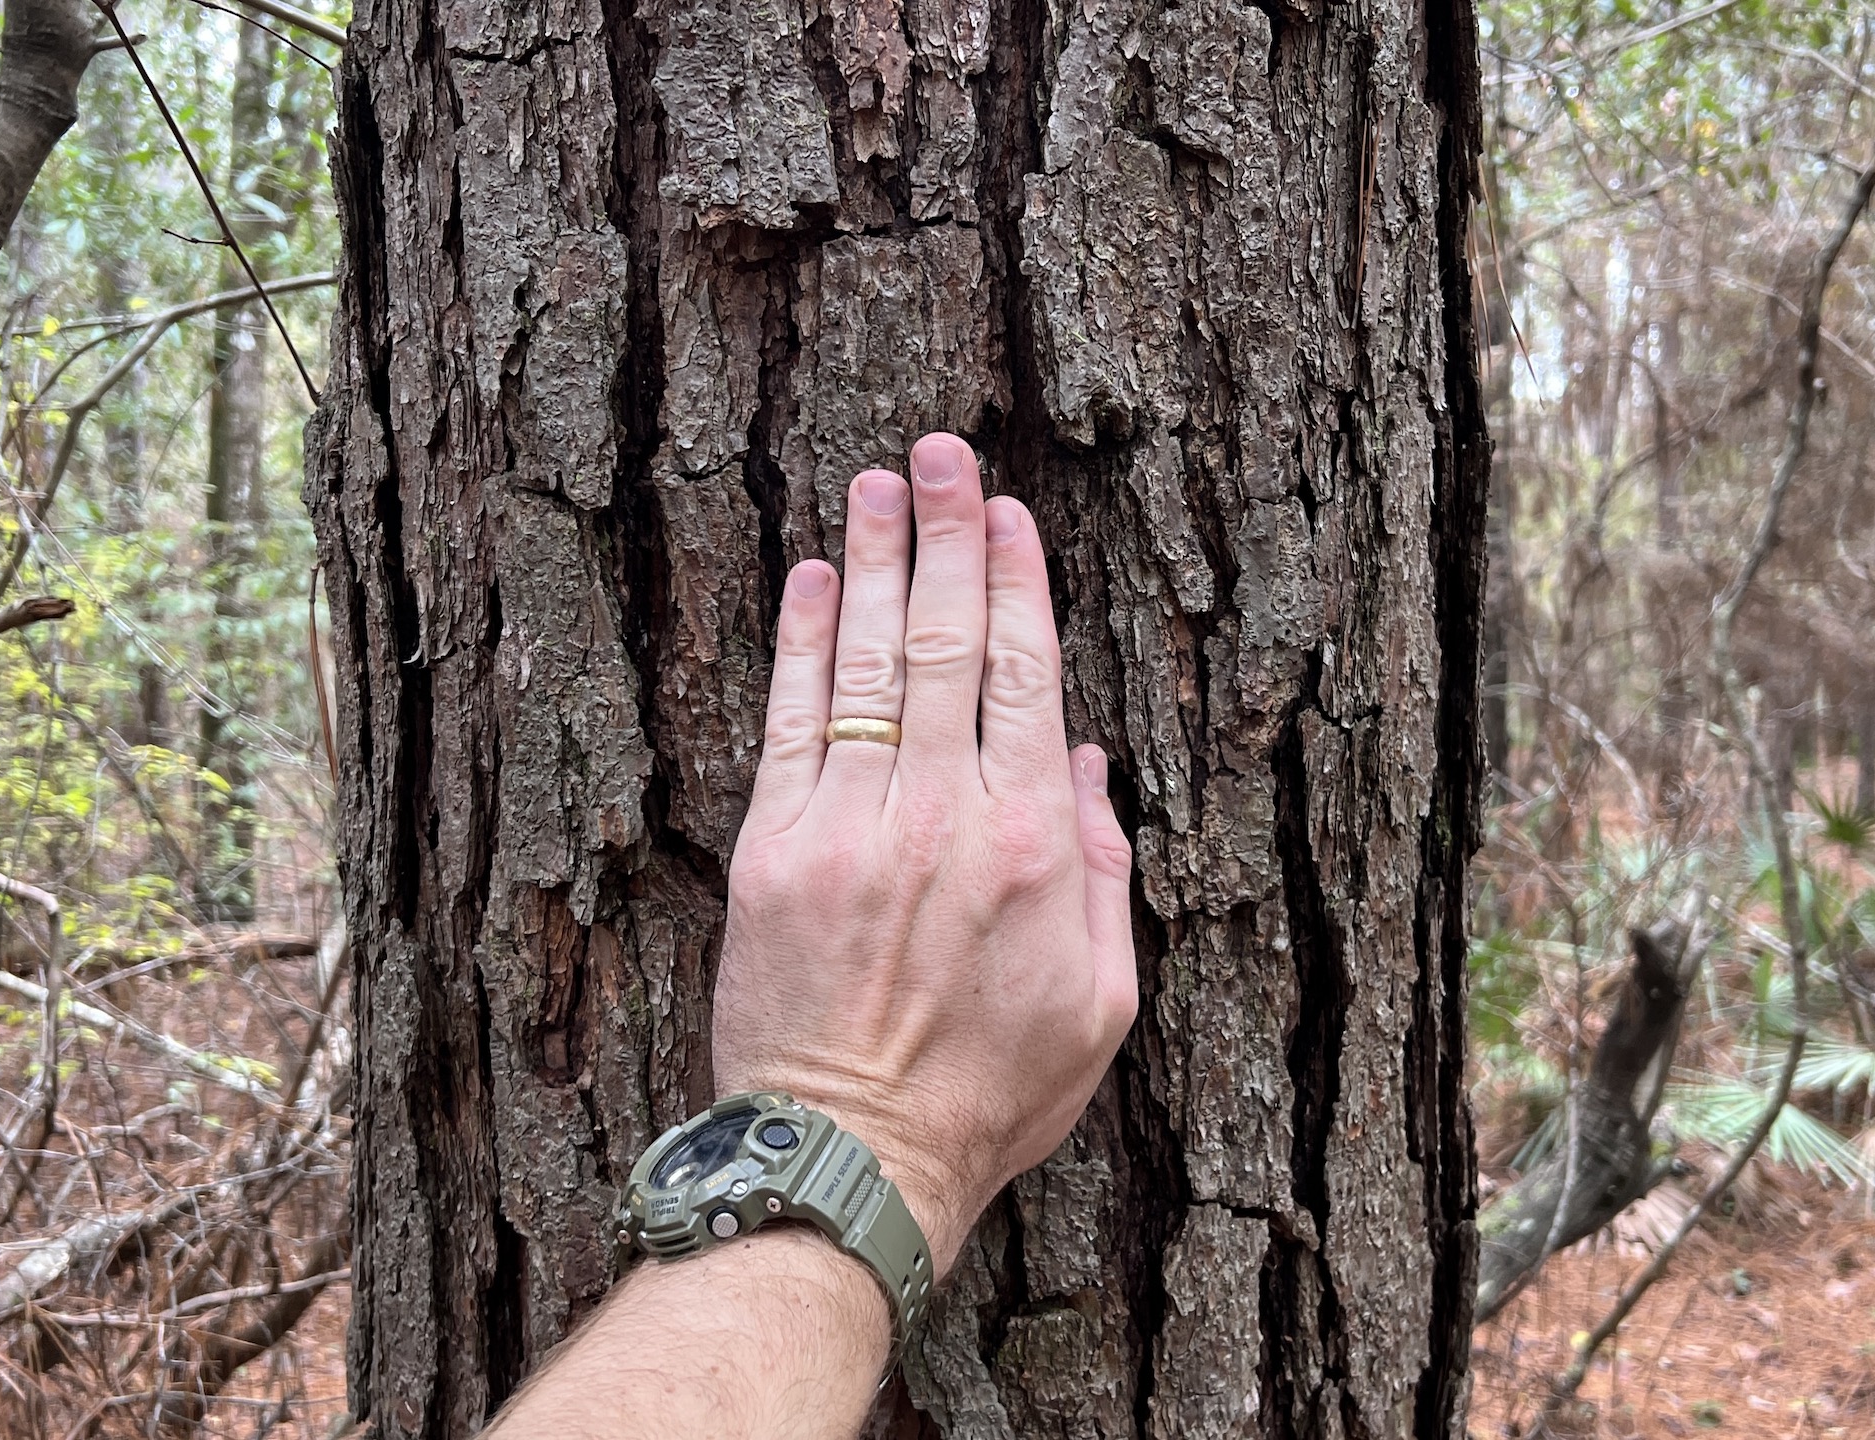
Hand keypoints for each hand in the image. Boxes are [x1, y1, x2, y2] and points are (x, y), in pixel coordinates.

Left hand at [712, 433, 1138, 1269]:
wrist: (848, 1158)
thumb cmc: (988, 1094)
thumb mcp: (1100, 1002)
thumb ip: (1102, 872)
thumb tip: (1089, 761)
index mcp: (1034, 846)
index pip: (1027, 676)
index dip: (1018, 581)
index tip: (1009, 511)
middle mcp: (943, 815)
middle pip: (947, 641)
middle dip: (948, 535)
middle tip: (941, 450)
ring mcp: (849, 826)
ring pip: (865, 661)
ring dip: (874, 559)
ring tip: (877, 479)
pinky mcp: (772, 851)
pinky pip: (790, 720)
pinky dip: (800, 642)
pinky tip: (811, 578)